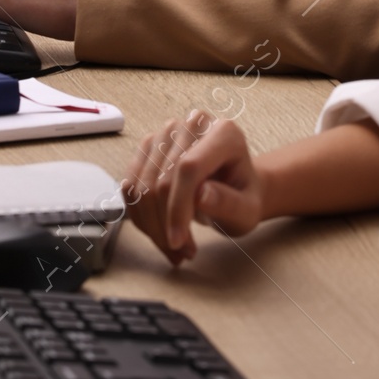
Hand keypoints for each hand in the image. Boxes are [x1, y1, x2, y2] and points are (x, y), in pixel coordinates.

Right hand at [122, 110, 265, 264]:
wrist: (234, 189)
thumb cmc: (243, 198)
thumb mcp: (247, 210)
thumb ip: (229, 203)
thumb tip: (202, 195)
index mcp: (223, 133)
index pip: (189, 168)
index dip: (178, 207)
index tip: (178, 241)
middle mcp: (192, 125)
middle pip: (162, 179)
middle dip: (164, 224)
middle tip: (181, 253)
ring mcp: (167, 133)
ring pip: (142, 185)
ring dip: (151, 225)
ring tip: (174, 248)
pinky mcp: (148, 146)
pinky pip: (131, 187)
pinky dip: (140, 217)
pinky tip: (158, 233)